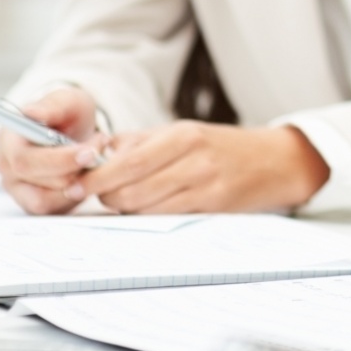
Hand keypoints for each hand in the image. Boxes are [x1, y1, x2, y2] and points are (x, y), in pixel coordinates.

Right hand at [0, 87, 105, 214]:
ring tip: (95, 159)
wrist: (73, 132)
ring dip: (77, 182)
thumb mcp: (67, 101)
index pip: (25, 160)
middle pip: (39, 181)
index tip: (89, 152)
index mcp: (8, 140)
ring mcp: (17, 188)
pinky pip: (55, 208)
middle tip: (99, 150)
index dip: (59, 160)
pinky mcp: (32, 203)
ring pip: (47, 200)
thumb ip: (52, 106)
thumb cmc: (67, 115)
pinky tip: (86, 173)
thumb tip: (31, 112)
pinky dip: (76, 193)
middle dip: (75, 168)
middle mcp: (7, 167)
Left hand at [79, 122, 327, 212]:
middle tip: (101, 194)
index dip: (94, 178)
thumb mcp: (184, 132)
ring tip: (126, 198)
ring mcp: (205, 186)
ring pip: (143, 208)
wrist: (275, 161)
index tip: (74, 183)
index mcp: (183, 135)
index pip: (126, 162)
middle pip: (129, 189)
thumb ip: (139, 142)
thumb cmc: (223, 146)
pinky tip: (148, 207)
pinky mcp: (213, 208)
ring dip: (125, 207)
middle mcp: (194, 159)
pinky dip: (148, 215)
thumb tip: (94, 151)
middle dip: (106, 196)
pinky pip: (165, 218)